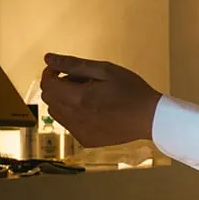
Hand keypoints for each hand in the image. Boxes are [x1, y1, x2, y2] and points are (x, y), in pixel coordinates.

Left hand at [40, 54, 161, 147]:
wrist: (151, 118)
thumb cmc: (132, 90)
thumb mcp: (106, 70)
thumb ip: (74, 64)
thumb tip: (48, 58)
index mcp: (77, 98)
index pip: (46, 84)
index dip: (50, 73)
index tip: (62, 69)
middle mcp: (73, 118)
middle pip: (49, 99)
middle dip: (58, 87)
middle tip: (81, 81)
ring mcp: (79, 132)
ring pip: (57, 113)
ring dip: (65, 101)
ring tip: (88, 96)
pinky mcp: (86, 140)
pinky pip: (70, 125)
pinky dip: (75, 116)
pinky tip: (95, 111)